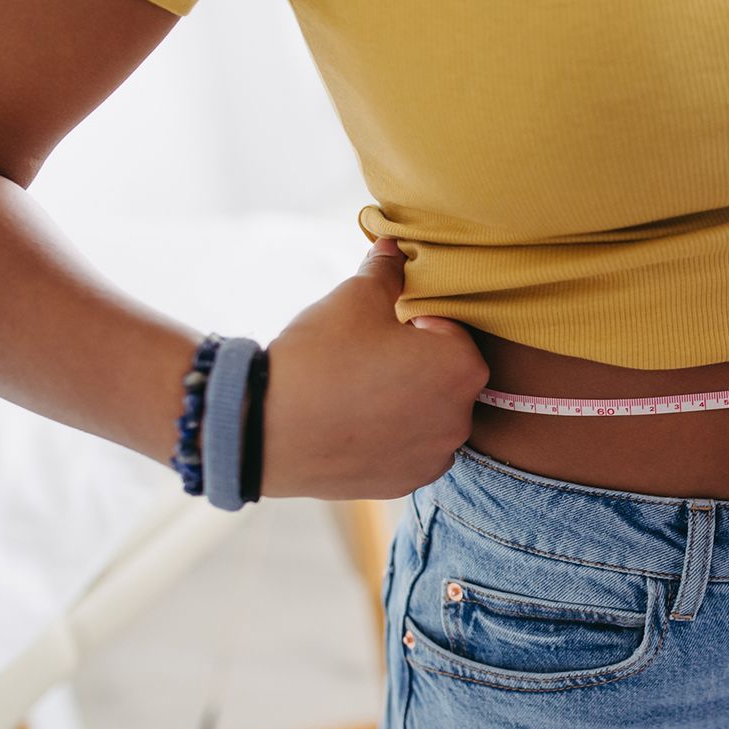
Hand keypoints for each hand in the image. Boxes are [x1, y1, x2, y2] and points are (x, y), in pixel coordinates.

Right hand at [261, 238, 489, 498]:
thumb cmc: (319, 357)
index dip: (417, 323)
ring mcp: (437, 456)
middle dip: (417, 363)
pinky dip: (393, 435)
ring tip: (359, 392)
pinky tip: (356, 424)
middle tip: (369, 359)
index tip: (384, 328)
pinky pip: (411, 448)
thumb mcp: (355, 297)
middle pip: (447, 375)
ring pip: (431, 414)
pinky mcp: (408, 482)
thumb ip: (386, 270)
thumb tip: (393, 246)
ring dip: (407, 401)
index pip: (453, 330)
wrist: (265, 430)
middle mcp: (462, 417)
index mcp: (462, 366)